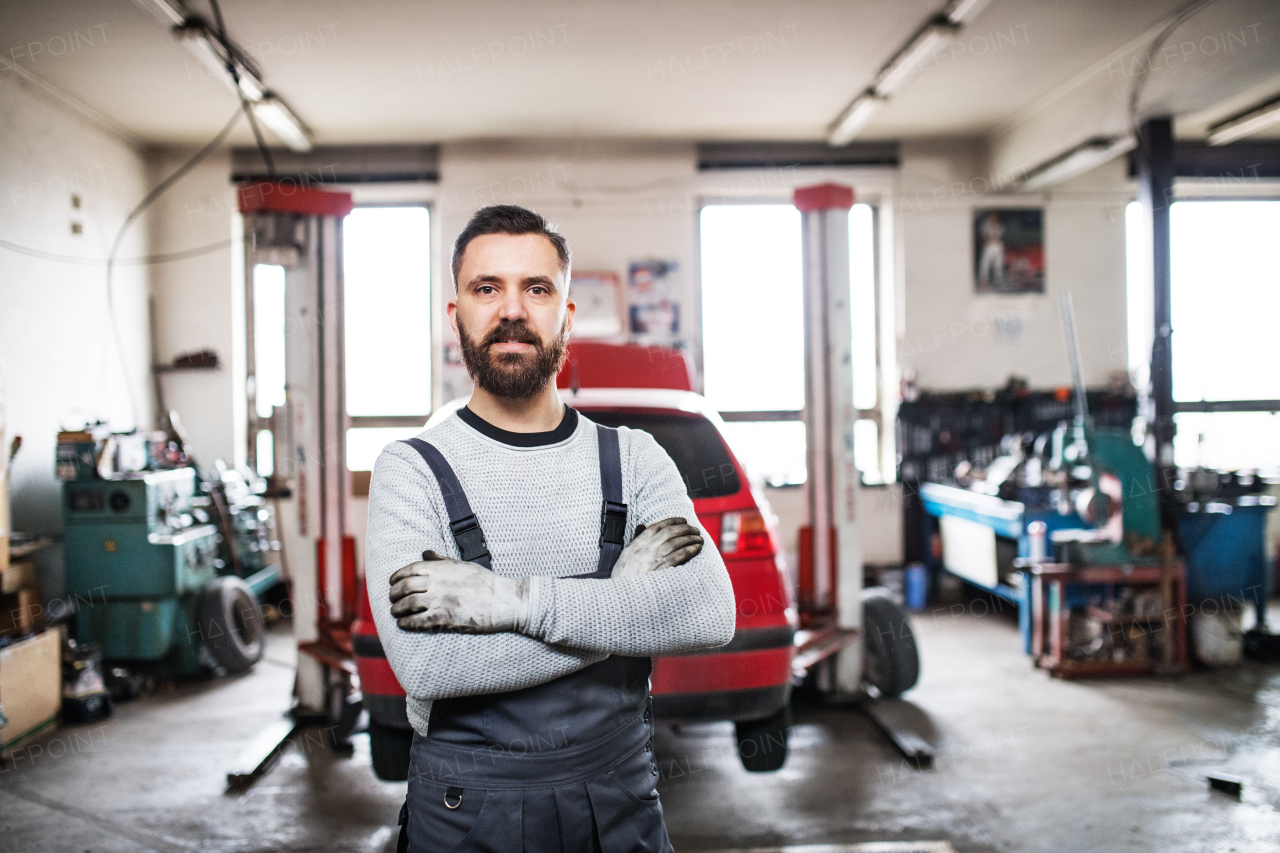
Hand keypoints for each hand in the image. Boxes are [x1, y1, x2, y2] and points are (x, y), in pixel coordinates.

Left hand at [389, 551, 528, 632]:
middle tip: (392, 598)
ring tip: (395, 612)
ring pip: (407, 604)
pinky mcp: (443, 618)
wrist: (502, 600)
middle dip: (394, 593)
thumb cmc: (485, 582)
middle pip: (404, 587)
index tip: (392, 582)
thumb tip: (425, 552)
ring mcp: (438, 601)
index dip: (397, 576)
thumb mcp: (463, 565)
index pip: (410, 570)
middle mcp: (436, 583)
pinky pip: (417, 621)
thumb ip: (441, 560)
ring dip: (397, 609)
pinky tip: (403, 624)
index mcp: (441, 569)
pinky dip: (406, 623)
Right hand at [612, 517, 703, 578]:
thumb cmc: (623, 579)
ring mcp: (653, 560)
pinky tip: (697, 548)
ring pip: (676, 543)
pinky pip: (678, 556)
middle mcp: (645, 550)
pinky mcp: (661, 571)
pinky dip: (689, 550)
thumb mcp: (624, 557)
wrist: (621, 599)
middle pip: (669, 533)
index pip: (656, 527)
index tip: (683, 520)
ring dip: (690, 539)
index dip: (672, 521)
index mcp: (636, 545)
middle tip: (695, 530)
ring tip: (700, 539)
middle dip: (685, 529)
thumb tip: (641, 526)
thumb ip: (634, 541)